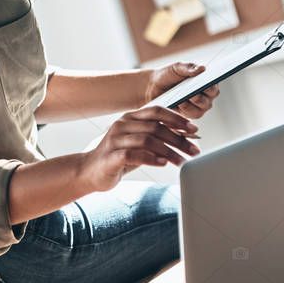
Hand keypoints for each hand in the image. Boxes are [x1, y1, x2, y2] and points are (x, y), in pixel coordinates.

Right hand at [78, 106, 200, 191]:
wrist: (89, 171)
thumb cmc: (118, 157)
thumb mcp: (139, 144)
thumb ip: (157, 137)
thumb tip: (185, 137)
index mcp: (130, 118)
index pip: (157, 111)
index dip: (177, 118)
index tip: (194, 130)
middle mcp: (122, 124)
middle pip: (156, 126)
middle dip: (178, 139)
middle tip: (193, 150)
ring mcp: (115, 139)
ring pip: (147, 140)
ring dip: (169, 151)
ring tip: (181, 161)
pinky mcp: (111, 156)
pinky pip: (134, 154)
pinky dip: (152, 158)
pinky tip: (163, 163)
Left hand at [144, 62, 219, 119]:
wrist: (154, 86)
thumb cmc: (169, 75)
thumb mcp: (177, 67)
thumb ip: (188, 67)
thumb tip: (202, 68)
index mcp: (206, 82)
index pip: (213, 87)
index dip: (210, 87)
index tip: (204, 85)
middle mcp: (206, 96)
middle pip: (208, 101)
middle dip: (200, 98)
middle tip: (192, 94)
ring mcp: (198, 107)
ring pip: (201, 110)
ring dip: (191, 106)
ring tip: (182, 100)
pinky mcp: (189, 115)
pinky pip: (191, 116)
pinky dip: (185, 110)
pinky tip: (178, 104)